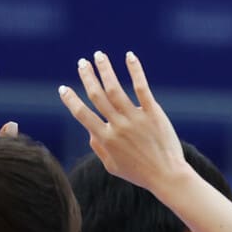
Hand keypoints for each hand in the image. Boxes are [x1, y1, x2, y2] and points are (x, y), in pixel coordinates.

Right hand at [57, 51, 187, 190]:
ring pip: (115, 88)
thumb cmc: (140, 173)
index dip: (71, 100)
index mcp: (106, 139)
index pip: (82, 115)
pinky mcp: (153, 113)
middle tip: (82, 63)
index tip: (63, 88)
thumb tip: (89, 131)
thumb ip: (99, 148)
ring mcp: (136, 119)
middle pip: (97, 96)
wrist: (167, 175)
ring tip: (99, 55)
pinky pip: (141, 88)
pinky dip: (135, 70)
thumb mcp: (113, 166)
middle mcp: (118, 126)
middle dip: (87, 77)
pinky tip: (129, 56)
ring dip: (105, 69)